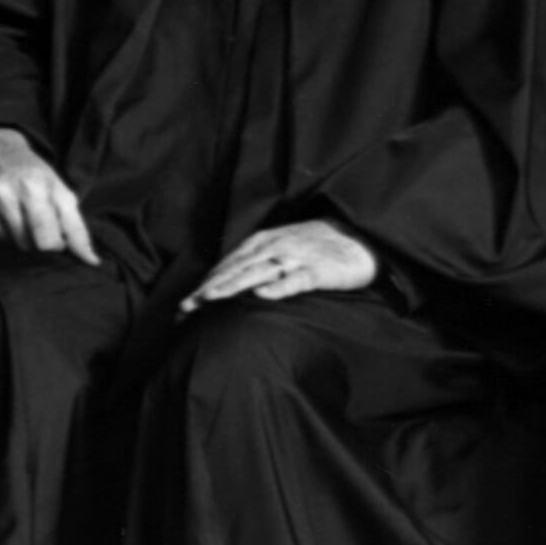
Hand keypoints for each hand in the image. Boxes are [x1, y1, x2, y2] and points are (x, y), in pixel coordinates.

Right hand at [0, 128, 99, 262]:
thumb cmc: (31, 173)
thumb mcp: (60, 191)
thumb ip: (77, 228)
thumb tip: (92, 261)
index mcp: (33, 186)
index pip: (47, 241)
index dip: (53, 246)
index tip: (53, 237)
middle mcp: (3, 192)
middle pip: (25, 245)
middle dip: (32, 241)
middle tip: (31, 223)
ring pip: (3, 246)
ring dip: (12, 240)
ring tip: (13, 219)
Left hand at [182, 221, 378, 310]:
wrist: (361, 237)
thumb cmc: (319, 245)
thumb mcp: (283, 246)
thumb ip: (258, 261)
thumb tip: (229, 281)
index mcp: (263, 242)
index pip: (228, 264)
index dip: (205, 283)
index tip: (184, 303)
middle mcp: (275, 247)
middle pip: (236, 269)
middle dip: (209, 288)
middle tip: (185, 307)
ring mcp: (296, 257)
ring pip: (258, 272)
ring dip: (233, 285)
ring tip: (210, 298)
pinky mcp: (319, 270)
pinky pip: (296, 279)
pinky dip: (279, 286)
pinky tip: (262, 295)